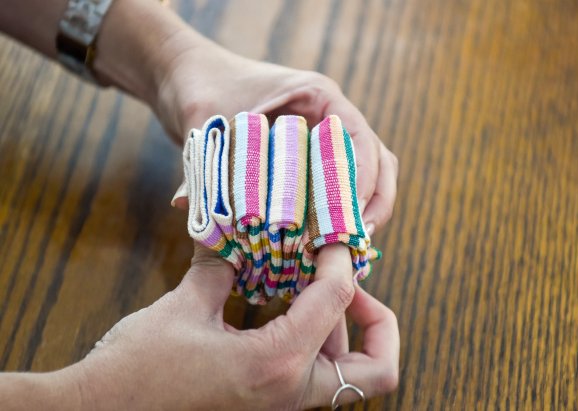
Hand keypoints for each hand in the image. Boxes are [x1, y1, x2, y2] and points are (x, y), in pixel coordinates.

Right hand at [64, 244, 398, 409]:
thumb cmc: (136, 369)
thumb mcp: (185, 307)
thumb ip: (223, 268)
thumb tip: (238, 237)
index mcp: (276, 363)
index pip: (335, 299)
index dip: (340, 259)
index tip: (332, 237)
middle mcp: (291, 394)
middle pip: (376, 368)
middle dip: (374, 319)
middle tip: (345, 284)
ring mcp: (282, 406)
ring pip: (350, 375)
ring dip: (343, 329)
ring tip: (312, 291)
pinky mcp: (269, 406)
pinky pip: (315, 376)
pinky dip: (315, 341)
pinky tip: (283, 309)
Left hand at [153, 35, 397, 231]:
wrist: (190, 74)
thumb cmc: (202, 85)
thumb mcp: (202, 120)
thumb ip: (201, 159)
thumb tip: (188, 205)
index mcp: (317, 95)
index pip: (360, 138)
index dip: (363, 180)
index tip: (350, 217)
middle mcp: (328, 115)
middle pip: (376, 159)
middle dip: (375, 200)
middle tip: (360, 238)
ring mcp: (322, 135)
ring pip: (365, 173)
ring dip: (365, 207)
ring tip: (352, 245)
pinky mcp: (310, 155)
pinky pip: (339, 182)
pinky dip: (341, 209)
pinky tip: (329, 237)